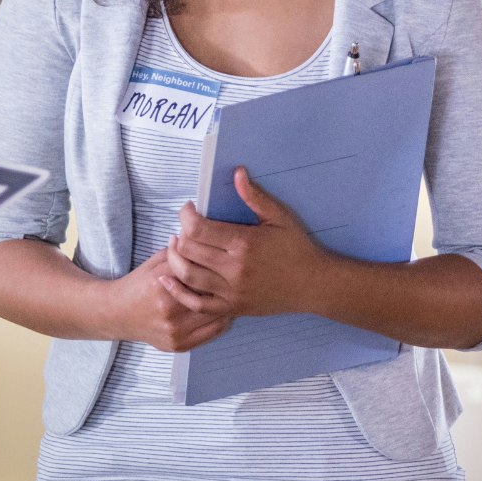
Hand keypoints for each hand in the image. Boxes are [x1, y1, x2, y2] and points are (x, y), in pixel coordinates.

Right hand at [106, 249, 231, 351]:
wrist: (117, 314)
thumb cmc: (139, 284)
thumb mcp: (155, 261)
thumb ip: (180, 251)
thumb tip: (204, 237)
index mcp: (162, 283)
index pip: (199, 270)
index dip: (216, 264)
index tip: (228, 259)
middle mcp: (168, 309)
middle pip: (210, 294)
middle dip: (225, 284)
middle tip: (238, 276)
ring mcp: (174, 331)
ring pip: (215, 315)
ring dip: (228, 304)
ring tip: (237, 292)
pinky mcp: (178, 345)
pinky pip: (212, 333)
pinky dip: (223, 321)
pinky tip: (227, 311)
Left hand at [166, 167, 328, 319]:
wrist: (313, 284)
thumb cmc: (297, 248)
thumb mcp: (279, 217)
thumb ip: (254, 196)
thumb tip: (237, 173)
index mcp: (243, 242)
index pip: (198, 228)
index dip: (185, 215)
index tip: (188, 209)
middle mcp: (234, 268)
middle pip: (188, 250)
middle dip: (178, 235)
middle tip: (182, 227)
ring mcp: (232, 291)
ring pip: (188, 276)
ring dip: (174, 260)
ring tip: (175, 248)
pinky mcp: (232, 307)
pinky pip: (197, 304)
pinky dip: (178, 293)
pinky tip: (168, 280)